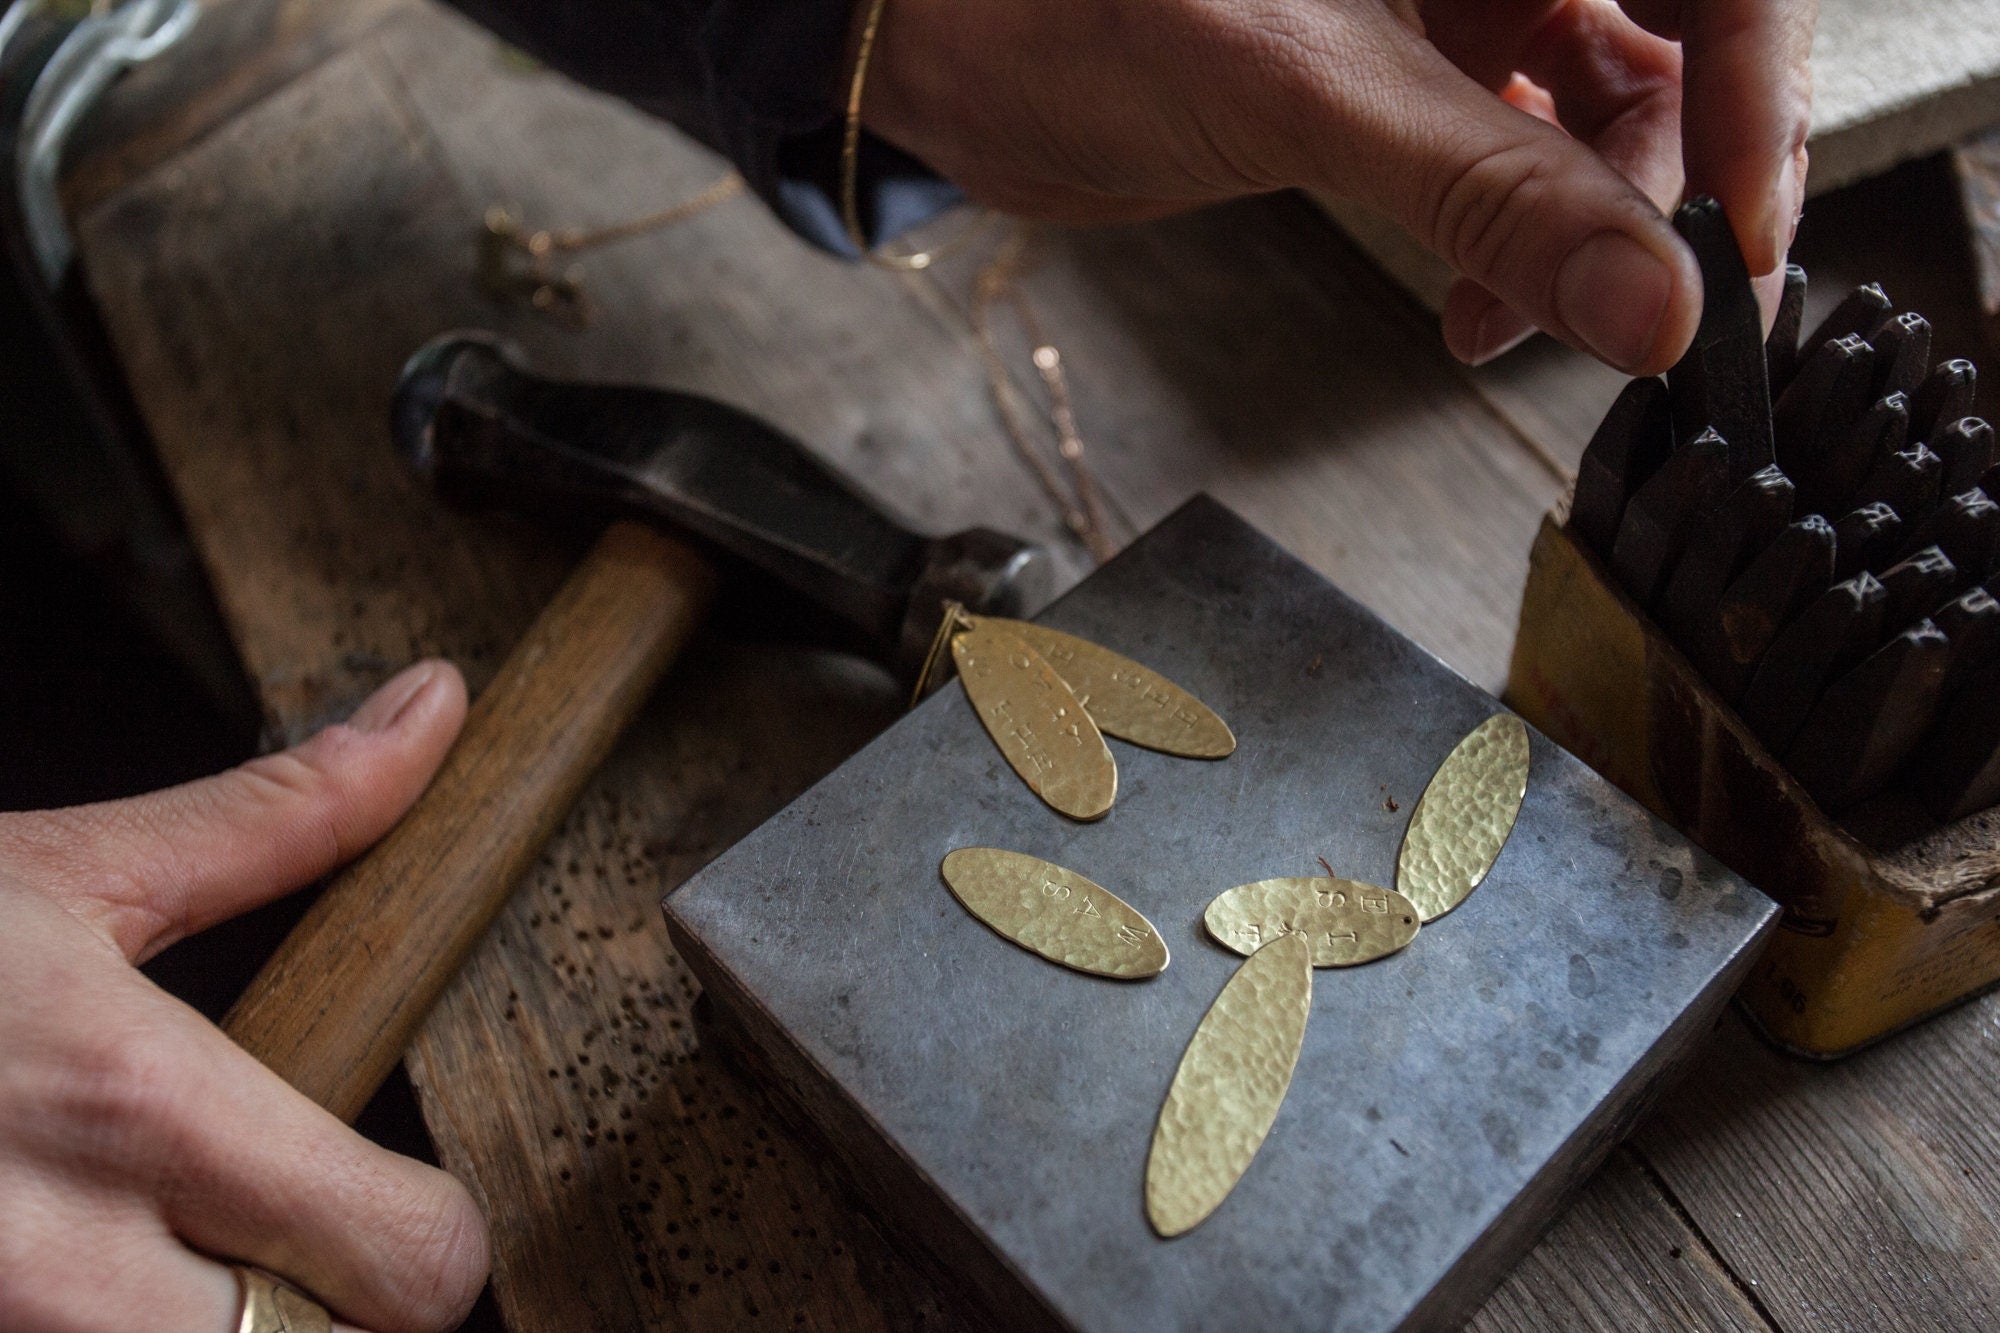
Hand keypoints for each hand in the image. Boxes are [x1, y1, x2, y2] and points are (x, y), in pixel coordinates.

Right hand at [0, 661, 486, 1332]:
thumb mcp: (58, 870)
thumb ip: (279, 818)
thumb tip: (431, 714)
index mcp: (135, 1107)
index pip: (411, 1261)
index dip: (425, 1237)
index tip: (393, 1206)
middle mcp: (55, 1267)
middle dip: (318, 1308)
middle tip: (263, 1244)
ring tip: (140, 1255)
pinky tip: (53, 1280)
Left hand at [862, 0, 1815, 373]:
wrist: (952, 47)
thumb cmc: (1081, 4)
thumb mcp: (1310, 94)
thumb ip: (1490, 193)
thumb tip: (1649, 301)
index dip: (1755, 99)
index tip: (1733, 237)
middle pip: (1676, 45)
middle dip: (1666, 187)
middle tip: (1655, 311)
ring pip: (1598, 114)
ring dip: (1584, 234)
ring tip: (1524, 319)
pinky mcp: (1404, 73)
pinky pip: (1514, 155)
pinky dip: (1514, 243)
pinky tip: (1479, 310)